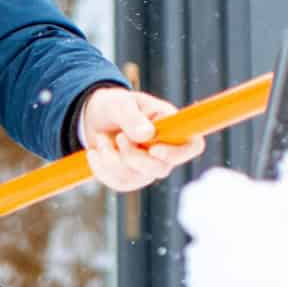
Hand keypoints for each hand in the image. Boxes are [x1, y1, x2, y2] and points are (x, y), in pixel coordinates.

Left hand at [78, 87, 204, 192]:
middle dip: (133, 156)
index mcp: (173, 127)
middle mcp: (166, 151)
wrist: (95, 118)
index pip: (192, 146)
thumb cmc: (116, 106)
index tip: (154, 149)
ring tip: (102, 137)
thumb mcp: (122, 103)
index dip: (177, 153)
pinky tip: (94, 152)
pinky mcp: (130, 179)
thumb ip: (133, 117)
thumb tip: (146, 135)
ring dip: (111, 157)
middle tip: (119, 137)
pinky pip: (118, 183)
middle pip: (161, 169)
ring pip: (135, 178)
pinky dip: (101, 167)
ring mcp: (149, 168)